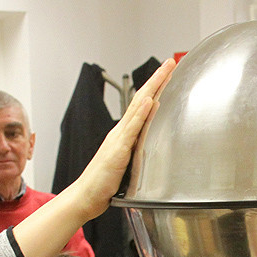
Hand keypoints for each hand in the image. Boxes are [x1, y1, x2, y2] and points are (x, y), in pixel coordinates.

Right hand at [66, 57, 175, 221]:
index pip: (143, 104)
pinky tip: (151, 100)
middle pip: (142, 98)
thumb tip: (148, 142)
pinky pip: (132, 128)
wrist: (86, 195)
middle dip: (157, 79)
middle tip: (170, 61)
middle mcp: (122, 131)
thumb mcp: (126, 163)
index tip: (168, 72)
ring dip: (153, 87)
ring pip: (139, 107)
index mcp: (124, 134)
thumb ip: (136, 150)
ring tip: (164, 71)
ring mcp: (120, 138)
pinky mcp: (119, 150)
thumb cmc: (104, 183)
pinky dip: (142, 113)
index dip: (156, 87)